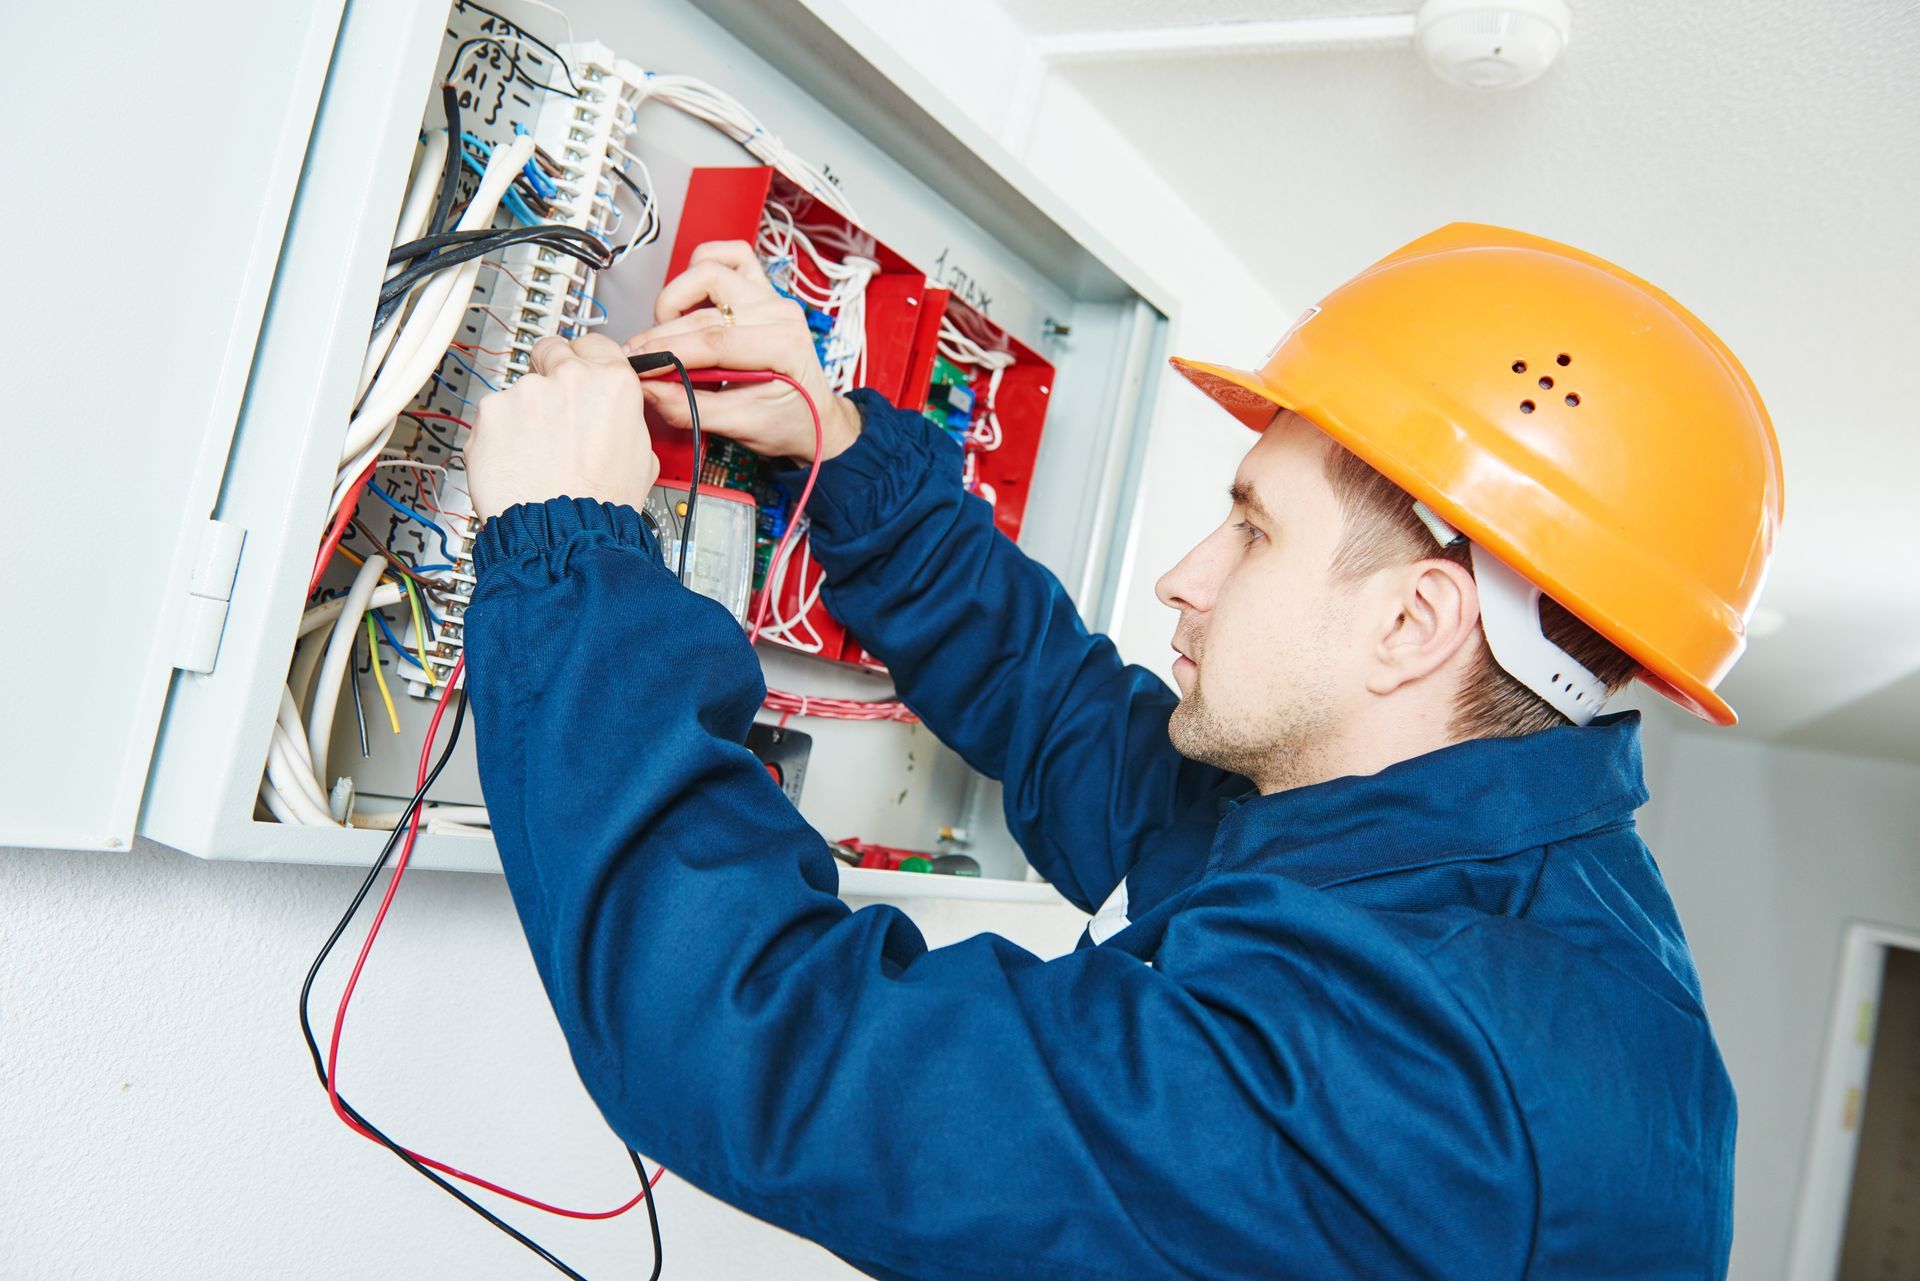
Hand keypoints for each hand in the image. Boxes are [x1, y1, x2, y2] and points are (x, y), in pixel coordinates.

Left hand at [466, 333, 658, 521]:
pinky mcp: (492, 411)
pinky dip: (499, 435)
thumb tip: (615, 414)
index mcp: (613, 383)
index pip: (594, 343)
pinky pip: (493, 416)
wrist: (563, 534)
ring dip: (525, 414)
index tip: (577, 370)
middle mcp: (570, 377)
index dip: (584, 359)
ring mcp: (527, 391)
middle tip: (552, 414)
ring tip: (536, 455)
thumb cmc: (601, 504)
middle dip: (549, 374)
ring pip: (521, 390)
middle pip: (551, 351)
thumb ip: (623, 418)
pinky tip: (516, 461)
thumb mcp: (642, 455)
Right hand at [622, 240, 862, 462]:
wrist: (815, 418)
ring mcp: (771, 295)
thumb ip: (691, 408)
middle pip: (704, 312)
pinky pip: (730, 256)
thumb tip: (648, 390)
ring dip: (678, 297)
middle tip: (639, 360)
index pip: (715, 341)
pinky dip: (703, 265)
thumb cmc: (787, 421)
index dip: (668, 352)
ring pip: (709, 272)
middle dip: (662, 336)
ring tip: (669, 333)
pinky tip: (691, 298)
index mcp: (784, 345)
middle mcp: (779, 311)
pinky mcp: (762, 289)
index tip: (638, 366)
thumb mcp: (740, 427)